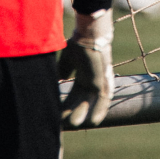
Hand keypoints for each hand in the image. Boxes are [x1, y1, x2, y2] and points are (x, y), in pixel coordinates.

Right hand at [58, 0, 114, 127]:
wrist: (90, 34)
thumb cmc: (79, 43)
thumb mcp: (67, 60)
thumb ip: (63, 71)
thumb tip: (55, 81)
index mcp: (83, 76)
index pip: (74, 95)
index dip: (66, 104)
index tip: (56, 113)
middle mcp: (91, 81)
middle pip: (80, 101)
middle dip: (70, 112)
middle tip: (60, 123)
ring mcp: (98, 82)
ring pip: (90, 103)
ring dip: (81, 113)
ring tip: (73, 124)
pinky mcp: (104, 81)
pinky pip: (104, 99)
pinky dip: (99, 110)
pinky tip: (94, 121)